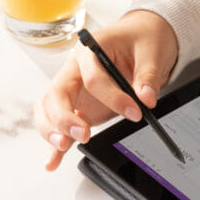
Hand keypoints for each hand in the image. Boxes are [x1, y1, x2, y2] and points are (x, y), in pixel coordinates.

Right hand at [33, 10, 178, 170]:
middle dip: (65, 117)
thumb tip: (146, 98)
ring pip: (48, 109)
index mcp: (89, 51)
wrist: (141, 37)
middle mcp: (74, 71)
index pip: (93, 77)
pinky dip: (55, 143)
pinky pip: (59, 123)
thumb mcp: (152, 51)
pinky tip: (52, 162)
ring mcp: (73, 90)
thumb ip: (148, 75)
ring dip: (52, 129)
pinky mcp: (78, 105)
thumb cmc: (142, 39)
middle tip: (83, 135)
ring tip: (63, 146)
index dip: (113, 97)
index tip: (136, 111)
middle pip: (56, 94)